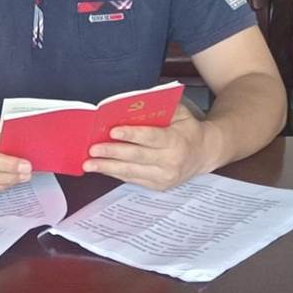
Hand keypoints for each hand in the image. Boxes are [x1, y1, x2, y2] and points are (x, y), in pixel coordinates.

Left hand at [82, 104, 215, 190]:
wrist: (204, 153)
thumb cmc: (187, 128)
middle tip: (92, 149)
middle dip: (112, 153)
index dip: (131, 135)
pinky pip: (133, 179)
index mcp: (176, 140)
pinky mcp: (158, 186)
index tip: (112, 131)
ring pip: (131, 172)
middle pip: (137, 157)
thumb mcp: (179, 112)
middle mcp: (171, 161)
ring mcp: (165, 177)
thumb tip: (129, 106)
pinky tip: (101, 167)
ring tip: (88, 163)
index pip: (151, 138)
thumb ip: (158, 108)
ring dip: (107, 167)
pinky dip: (115, 173)